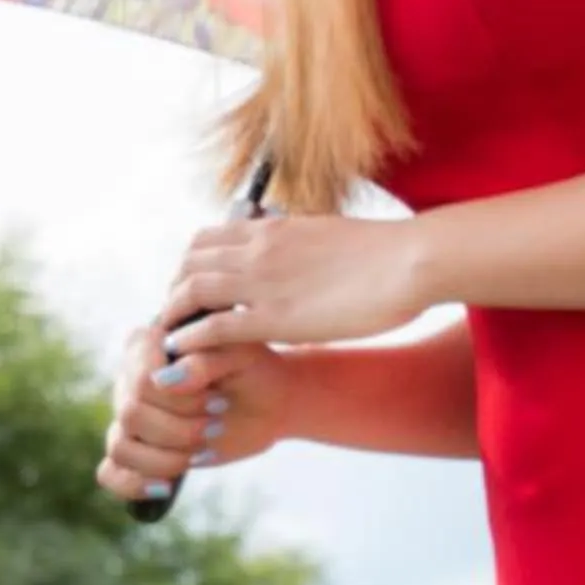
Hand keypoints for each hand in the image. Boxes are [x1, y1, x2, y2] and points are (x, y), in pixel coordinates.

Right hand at [96, 324, 296, 504]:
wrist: (268, 401)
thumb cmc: (252, 370)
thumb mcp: (240, 355)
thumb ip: (203, 360)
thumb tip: (165, 380)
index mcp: (147, 345)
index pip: (140, 380)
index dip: (179, 400)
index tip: (217, 401)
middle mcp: (129, 380)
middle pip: (131, 415)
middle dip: (180, 429)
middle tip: (216, 424)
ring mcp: (130, 417)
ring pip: (120, 446)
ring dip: (166, 457)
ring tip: (201, 451)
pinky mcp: (136, 449)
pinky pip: (110, 473)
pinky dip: (133, 484)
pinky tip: (165, 486)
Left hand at [155, 211, 434, 355]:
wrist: (411, 261)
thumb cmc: (385, 253)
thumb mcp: (330, 236)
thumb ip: (302, 244)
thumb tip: (297, 249)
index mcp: (274, 229)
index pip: (207, 238)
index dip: (191, 265)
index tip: (194, 292)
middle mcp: (259, 249)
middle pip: (189, 262)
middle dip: (176, 290)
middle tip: (179, 319)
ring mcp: (263, 282)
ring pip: (190, 290)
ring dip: (174, 315)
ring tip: (174, 341)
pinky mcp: (274, 318)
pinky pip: (212, 327)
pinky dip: (190, 340)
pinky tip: (186, 355)